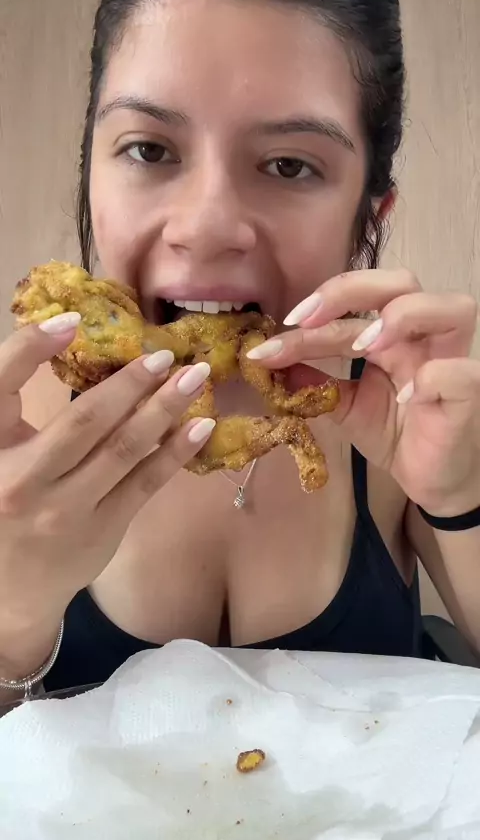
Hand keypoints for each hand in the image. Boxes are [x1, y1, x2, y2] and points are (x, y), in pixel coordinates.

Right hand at [0, 314, 214, 629]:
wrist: (7, 592)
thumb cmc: (0, 504)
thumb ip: (14, 412)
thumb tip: (74, 347)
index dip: (30, 347)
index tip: (71, 319)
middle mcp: (20, 479)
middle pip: (83, 420)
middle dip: (130, 381)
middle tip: (164, 353)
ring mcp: (65, 509)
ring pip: (123, 449)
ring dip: (164, 408)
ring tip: (194, 377)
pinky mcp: (101, 529)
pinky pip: (145, 483)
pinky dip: (174, 451)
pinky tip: (200, 426)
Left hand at [248, 269, 479, 515]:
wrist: (430, 478)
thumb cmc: (395, 433)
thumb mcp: (345, 407)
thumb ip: (315, 384)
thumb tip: (270, 368)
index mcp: (392, 333)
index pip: (352, 307)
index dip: (311, 314)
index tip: (268, 343)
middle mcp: (424, 336)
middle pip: (403, 281)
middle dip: (349, 290)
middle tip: (305, 319)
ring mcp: (452, 359)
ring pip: (450, 307)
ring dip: (400, 317)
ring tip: (361, 347)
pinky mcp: (468, 393)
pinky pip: (457, 371)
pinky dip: (431, 377)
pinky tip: (404, 397)